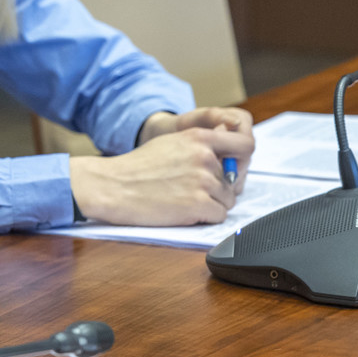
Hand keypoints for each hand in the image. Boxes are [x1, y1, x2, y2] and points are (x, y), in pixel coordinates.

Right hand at [71, 111, 253, 225]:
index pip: (245, 146)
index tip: (231, 171)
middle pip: (233, 181)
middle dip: (218, 190)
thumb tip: (226, 151)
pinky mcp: (199, 204)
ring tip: (181, 201)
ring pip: (227, 201)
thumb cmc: (137, 168)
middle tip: (191, 191)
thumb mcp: (171, 143)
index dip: (241, 162)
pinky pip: (218, 217)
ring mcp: (203, 181)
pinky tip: (181, 211)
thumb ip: (200, 144)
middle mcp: (205, 157)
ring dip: (210, 205)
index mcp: (199, 137)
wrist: (112, 186)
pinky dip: (203, 218)